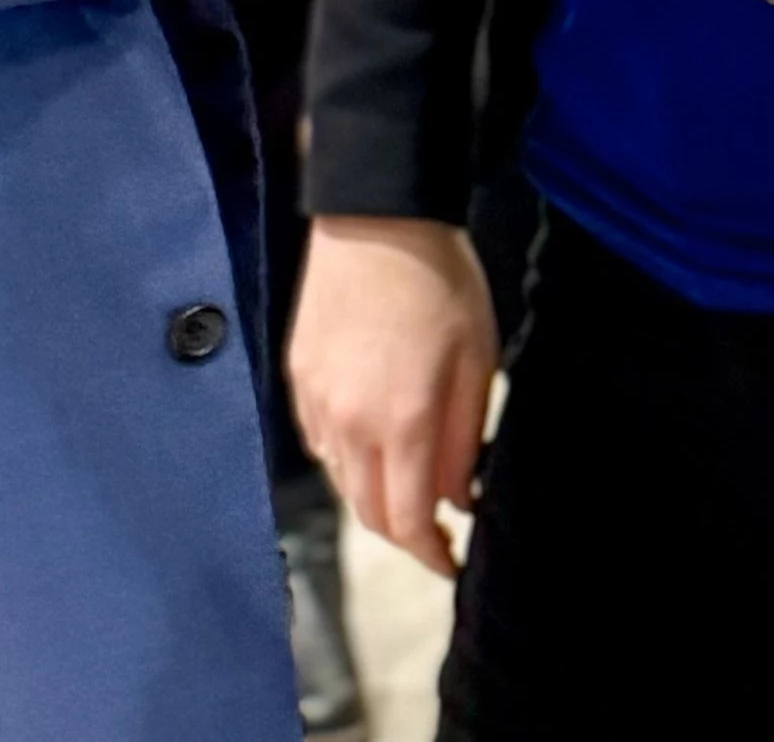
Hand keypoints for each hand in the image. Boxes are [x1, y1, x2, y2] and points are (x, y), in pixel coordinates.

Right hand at [290, 217, 497, 578]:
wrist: (376, 212)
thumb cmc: (439, 279)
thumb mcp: (476, 358)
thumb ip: (465, 439)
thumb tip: (458, 497)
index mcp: (401, 422)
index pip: (406, 523)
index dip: (430, 554)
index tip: (451, 561)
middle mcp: (349, 423)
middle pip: (368, 513)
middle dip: (403, 533)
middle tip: (434, 529)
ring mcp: (316, 400)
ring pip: (341, 480)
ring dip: (374, 495)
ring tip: (406, 479)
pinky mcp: (297, 375)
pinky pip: (319, 441)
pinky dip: (346, 456)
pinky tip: (370, 437)